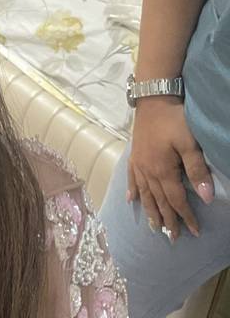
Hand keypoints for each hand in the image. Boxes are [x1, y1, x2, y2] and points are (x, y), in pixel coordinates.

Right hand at [128, 96, 213, 241]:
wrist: (152, 100)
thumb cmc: (174, 120)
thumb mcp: (190, 143)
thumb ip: (197, 170)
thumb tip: (205, 198)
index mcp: (162, 171)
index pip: (176, 200)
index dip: (185, 217)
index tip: (193, 232)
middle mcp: (148, 171)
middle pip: (159, 201)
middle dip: (167, 220)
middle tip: (173, 238)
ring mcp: (139, 164)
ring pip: (145, 194)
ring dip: (150, 211)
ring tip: (154, 227)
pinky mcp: (135, 156)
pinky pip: (132, 178)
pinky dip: (133, 191)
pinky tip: (132, 200)